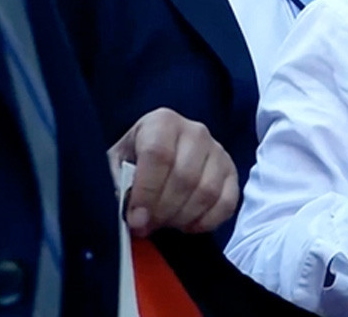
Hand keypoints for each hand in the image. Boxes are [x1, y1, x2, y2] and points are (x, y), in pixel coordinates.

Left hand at [107, 108, 239, 237]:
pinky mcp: (231, 171)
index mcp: (162, 122)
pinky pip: (228, 202)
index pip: (159, 155)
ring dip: (183, 217)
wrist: (157, 153)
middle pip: (185, 177)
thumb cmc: (134, 159)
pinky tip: (187, 225)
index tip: (136, 220)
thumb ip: (117, 183)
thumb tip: (124, 208)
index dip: (147, 191)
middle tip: (147, 226)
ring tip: (164, 223)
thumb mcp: (115, 164)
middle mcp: (195, 131)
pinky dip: (207, 221)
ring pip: (207, 192)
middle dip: (163, 211)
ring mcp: (217, 151)